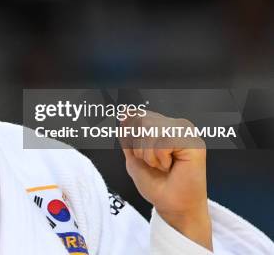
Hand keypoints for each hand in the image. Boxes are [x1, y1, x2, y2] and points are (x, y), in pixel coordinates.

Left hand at [120, 112, 211, 249]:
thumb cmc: (156, 184)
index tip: (142, 156)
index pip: (137, 115)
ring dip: (150, 155)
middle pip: (142, 119)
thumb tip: (124, 113)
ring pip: (151, 129)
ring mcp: (186, 132)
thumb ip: (128, 134)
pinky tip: (171, 166)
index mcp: (162, 125)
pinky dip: (160, 158)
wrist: (171, 205)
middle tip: (154, 163)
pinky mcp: (194, 142)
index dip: (132, 137)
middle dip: (140, 147)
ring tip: (162, 165)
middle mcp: (175, 125)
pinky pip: (163, 141)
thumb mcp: (133, 155)